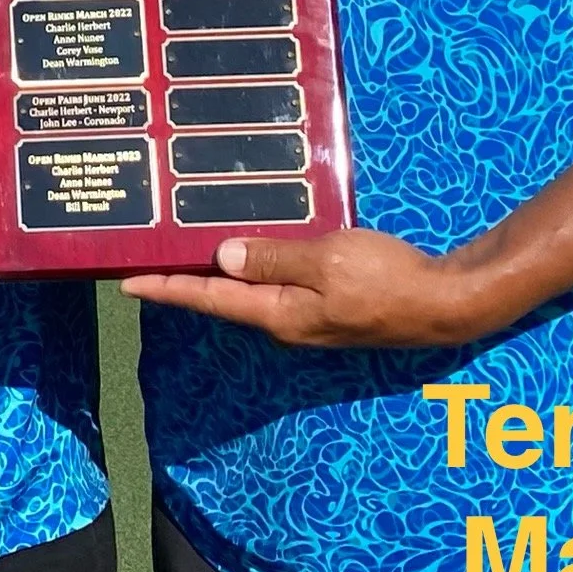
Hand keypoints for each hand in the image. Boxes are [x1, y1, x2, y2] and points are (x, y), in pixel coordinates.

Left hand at [122, 228, 488, 349]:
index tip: (126, 283)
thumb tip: (222, 258)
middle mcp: (287, 321)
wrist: (445, 303)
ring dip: (218, 274)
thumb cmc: (387, 279)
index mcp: (280, 313)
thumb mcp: (327, 261)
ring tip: (187, 250)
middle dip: (184, 281)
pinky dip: (255, 269)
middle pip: (224, 299)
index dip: (167, 288)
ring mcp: (309, 318)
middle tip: (147, 259)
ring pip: (251, 292)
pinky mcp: (329, 307)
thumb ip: (275, 259)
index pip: (210, 299)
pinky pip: (279, 286)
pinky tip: (251, 251)